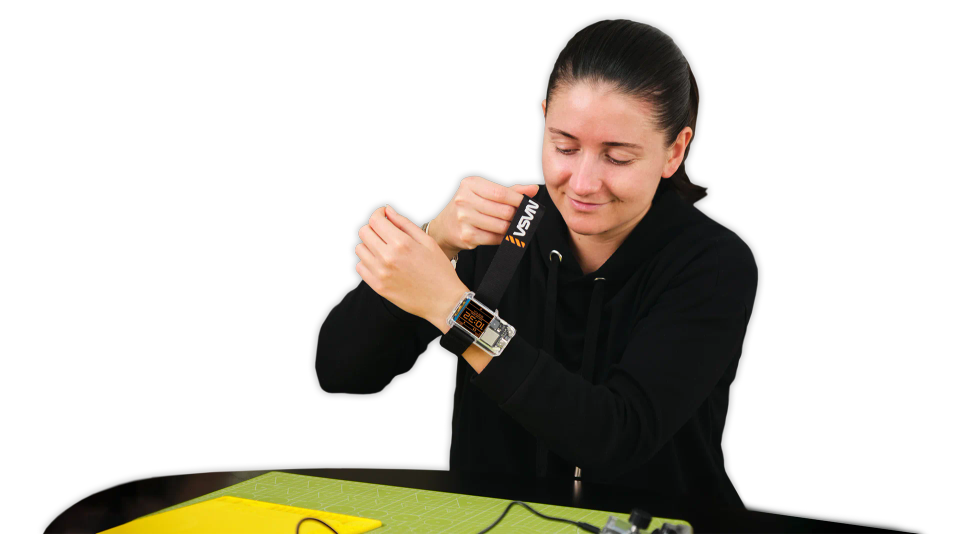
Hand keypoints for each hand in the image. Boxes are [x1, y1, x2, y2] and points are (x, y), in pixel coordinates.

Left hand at [355, 204, 468, 330]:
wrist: (443, 301)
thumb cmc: (439, 272)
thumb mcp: (427, 242)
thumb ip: (404, 223)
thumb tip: (388, 210)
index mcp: (402, 243)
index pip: (375, 220)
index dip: (378, 214)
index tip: (383, 216)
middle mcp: (387, 257)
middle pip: (364, 232)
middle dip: (373, 228)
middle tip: (384, 232)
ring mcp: (380, 273)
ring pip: (360, 249)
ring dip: (370, 245)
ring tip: (384, 250)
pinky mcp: (378, 287)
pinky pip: (360, 267)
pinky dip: (367, 262)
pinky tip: (381, 263)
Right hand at [428, 176, 538, 256]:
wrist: (444, 227)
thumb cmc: (467, 207)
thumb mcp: (484, 193)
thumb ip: (510, 191)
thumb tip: (532, 189)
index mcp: (471, 184)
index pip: (500, 193)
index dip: (518, 200)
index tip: (527, 204)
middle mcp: (464, 200)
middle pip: (503, 210)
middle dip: (516, 215)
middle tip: (520, 217)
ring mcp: (464, 218)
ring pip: (501, 226)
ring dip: (510, 228)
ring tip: (510, 226)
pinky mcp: (466, 235)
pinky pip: (494, 238)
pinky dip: (502, 237)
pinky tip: (501, 234)